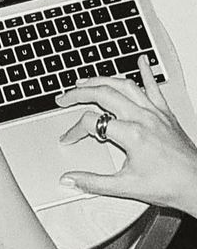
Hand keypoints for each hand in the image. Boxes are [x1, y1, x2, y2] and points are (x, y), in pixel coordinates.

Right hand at [57, 56, 196, 213]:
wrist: (196, 183)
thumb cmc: (168, 184)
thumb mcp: (124, 187)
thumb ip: (92, 182)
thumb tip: (70, 179)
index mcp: (131, 134)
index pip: (91, 123)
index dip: (73, 130)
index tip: (68, 140)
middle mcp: (143, 118)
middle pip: (104, 94)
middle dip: (79, 93)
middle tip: (64, 97)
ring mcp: (155, 113)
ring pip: (125, 86)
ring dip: (103, 80)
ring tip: (86, 81)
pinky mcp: (165, 113)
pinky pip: (154, 87)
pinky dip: (146, 72)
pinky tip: (141, 60)